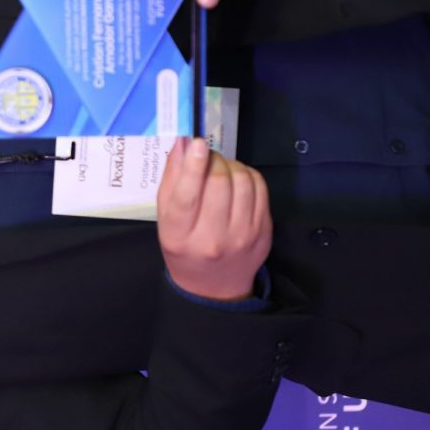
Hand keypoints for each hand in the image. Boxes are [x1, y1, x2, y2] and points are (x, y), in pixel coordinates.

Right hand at [156, 138, 271, 300]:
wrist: (213, 286)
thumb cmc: (183, 247)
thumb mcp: (166, 218)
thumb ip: (172, 180)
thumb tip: (183, 144)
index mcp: (179, 236)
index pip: (187, 196)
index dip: (194, 166)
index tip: (197, 143)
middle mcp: (212, 238)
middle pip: (219, 183)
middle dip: (214, 160)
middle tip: (207, 157)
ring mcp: (242, 237)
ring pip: (243, 181)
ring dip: (232, 165)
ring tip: (222, 169)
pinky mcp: (263, 232)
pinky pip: (260, 188)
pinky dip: (248, 175)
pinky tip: (238, 179)